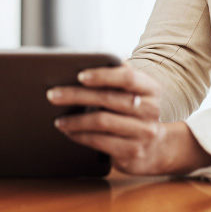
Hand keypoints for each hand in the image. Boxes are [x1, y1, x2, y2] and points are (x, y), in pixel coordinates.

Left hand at [48, 64, 210, 174]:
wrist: (157, 148)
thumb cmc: (136, 112)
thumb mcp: (134, 92)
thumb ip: (118, 75)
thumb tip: (86, 59)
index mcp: (150, 89)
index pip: (127, 77)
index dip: (103, 75)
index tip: (80, 75)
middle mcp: (151, 110)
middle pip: (108, 99)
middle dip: (76, 96)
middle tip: (53, 94)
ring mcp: (143, 133)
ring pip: (102, 121)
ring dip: (75, 120)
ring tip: (58, 119)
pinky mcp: (133, 152)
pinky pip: (100, 141)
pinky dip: (80, 136)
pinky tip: (69, 132)